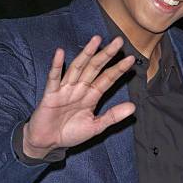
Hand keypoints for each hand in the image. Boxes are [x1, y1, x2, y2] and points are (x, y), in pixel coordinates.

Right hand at [23, 35, 134, 157]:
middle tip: (118, 41)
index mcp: (91, 96)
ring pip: (77, 68)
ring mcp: (65, 89)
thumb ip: (112, 116)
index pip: (107, 79)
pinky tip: (60, 53)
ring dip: (86, 54)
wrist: (48, 142)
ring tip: (96, 40)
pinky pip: (54, 78)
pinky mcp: (50, 94)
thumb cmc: (70, 133)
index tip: (130, 58)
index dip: (118, 69)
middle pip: (94, 68)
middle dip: (106, 54)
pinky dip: (56, 66)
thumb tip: (133, 107)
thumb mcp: (95, 127)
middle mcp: (79, 88)